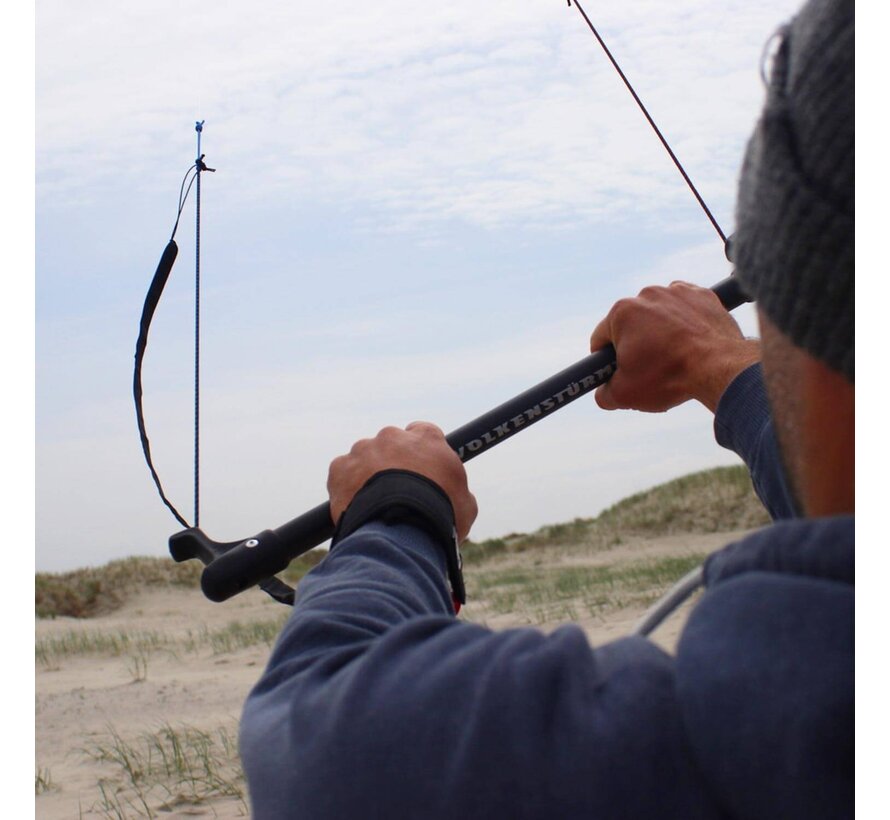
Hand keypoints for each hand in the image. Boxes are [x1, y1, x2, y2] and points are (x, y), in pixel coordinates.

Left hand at [327, 422, 477, 541]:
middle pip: (390, 445)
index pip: (422, 433)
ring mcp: (364, 450)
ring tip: (375, 506)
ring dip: (368, 477)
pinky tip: (357, 508)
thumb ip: (456, 489)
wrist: (402, 531)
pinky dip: (346, 488)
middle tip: (396, 493)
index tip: (419, 469)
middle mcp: (393, 436)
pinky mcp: (340, 468)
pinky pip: (342, 475)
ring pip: (364, 460)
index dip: (420, 453)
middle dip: (391, 464)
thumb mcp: (465, 503)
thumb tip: (454, 496)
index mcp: (427, 438)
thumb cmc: (440, 517)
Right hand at [588, 281, 760, 412]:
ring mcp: (677, 291)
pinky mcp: (702, 295)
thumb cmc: (669, 377)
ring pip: (658, 315)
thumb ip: (604, 393)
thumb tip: (603, 392)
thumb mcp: (624, 395)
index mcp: (621, 313)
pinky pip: (685, 309)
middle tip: (650, 368)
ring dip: (661, 332)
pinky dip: (685, 323)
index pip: (601, 339)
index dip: (605, 360)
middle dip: (636, 344)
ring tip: (675, 356)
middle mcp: (647, 295)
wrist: (720, 368)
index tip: (617, 372)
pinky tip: (690, 343)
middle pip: (631, 325)